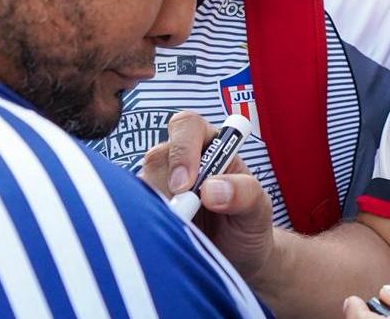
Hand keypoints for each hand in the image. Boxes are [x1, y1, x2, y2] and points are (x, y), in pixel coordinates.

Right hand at [141, 111, 277, 278]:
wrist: (237, 262)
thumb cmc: (248, 226)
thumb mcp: (259, 210)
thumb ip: (244, 193)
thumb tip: (210, 189)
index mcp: (210, 146)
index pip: (188, 126)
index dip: (182, 149)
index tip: (186, 184)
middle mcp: (180, 160)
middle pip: (157, 156)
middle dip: (164, 186)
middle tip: (180, 215)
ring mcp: (159, 185)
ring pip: (140, 184)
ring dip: (155, 207)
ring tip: (179, 229)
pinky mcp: (144, 209)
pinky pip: (130, 209)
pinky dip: (143, 222)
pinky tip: (162, 238)